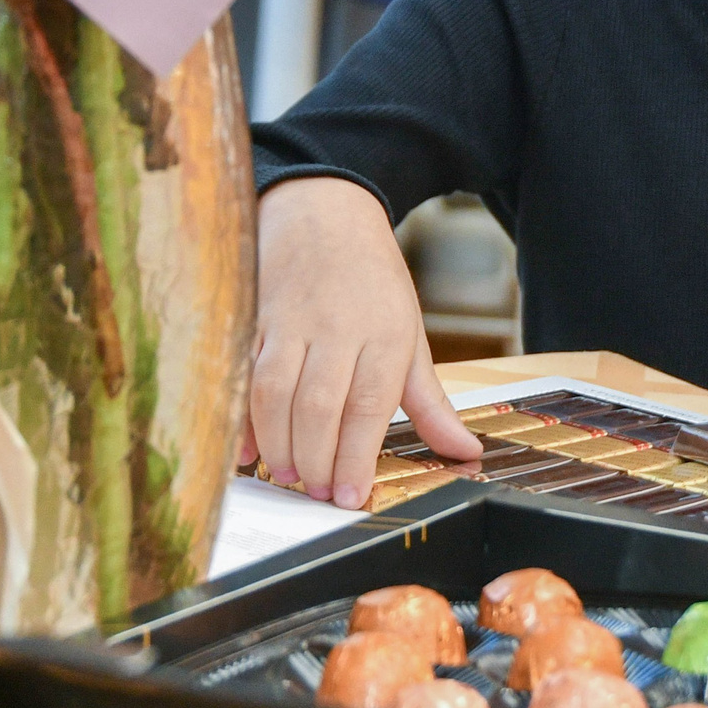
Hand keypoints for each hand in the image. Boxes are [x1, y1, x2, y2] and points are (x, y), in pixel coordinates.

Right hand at [245, 177, 481, 507]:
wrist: (323, 212)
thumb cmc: (372, 283)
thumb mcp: (411, 336)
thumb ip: (431, 403)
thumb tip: (466, 453)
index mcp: (385, 335)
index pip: (369, 405)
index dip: (355, 456)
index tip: (350, 495)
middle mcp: (337, 328)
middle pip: (319, 406)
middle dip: (315, 460)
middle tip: (315, 493)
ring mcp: (290, 323)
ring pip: (275, 394)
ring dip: (279, 444)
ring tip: (287, 477)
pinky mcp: (254, 319)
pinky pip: (241, 375)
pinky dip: (241, 419)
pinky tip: (246, 451)